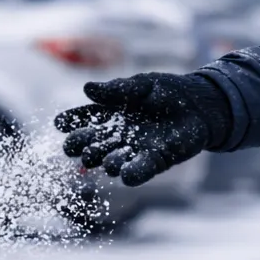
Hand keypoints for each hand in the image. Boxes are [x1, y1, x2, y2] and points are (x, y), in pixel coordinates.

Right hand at [54, 73, 230, 185]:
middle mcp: (118, 135)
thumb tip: (87, 89)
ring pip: (113, 159)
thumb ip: (117, 90)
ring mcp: (135, 149)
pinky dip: (131, 173)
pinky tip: (123, 174)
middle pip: (95, 142)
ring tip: (100, 159)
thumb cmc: (168, 92)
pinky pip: (140, 169)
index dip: (72, 121)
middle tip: (72, 146)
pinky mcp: (156, 160)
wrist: (200, 104)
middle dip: (82, 145)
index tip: (59, 123)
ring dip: (105, 160)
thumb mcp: (142, 85)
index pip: (86, 118)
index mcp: (111, 113)